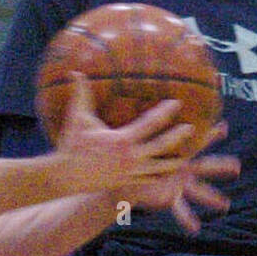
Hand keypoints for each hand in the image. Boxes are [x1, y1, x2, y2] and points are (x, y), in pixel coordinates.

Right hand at [52, 73, 203, 194]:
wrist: (64, 176)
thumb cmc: (71, 146)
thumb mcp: (77, 118)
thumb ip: (81, 94)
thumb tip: (76, 72)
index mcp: (122, 140)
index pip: (150, 123)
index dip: (165, 112)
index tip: (177, 103)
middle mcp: (130, 157)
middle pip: (161, 146)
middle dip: (177, 137)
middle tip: (192, 128)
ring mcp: (130, 173)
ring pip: (158, 168)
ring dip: (173, 162)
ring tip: (186, 158)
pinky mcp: (125, 183)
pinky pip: (147, 181)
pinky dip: (158, 178)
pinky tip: (168, 178)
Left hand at [126, 121, 236, 233]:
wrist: (122, 173)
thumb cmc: (133, 150)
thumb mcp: (136, 130)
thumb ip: (135, 112)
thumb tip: (111, 87)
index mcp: (178, 151)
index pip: (198, 140)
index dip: (210, 134)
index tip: (223, 128)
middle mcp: (183, 167)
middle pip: (206, 165)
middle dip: (221, 165)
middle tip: (237, 167)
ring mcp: (179, 184)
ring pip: (199, 191)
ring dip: (213, 197)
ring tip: (225, 205)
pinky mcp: (169, 198)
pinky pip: (180, 210)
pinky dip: (188, 219)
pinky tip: (196, 229)